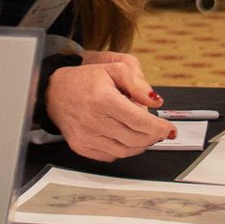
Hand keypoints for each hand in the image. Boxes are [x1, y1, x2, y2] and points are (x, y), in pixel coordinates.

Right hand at [46, 55, 172, 160]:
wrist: (54, 92)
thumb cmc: (85, 79)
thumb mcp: (115, 67)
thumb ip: (138, 82)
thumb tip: (155, 101)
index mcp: (103, 99)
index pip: (139, 121)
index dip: (159, 127)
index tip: (170, 129)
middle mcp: (93, 121)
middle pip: (135, 138)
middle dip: (153, 136)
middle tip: (159, 130)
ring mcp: (86, 137)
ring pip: (125, 151)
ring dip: (140, 145)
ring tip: (144, 133)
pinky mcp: (81, 147)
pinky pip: (111, 156)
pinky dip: (124, 149)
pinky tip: (125, 137)